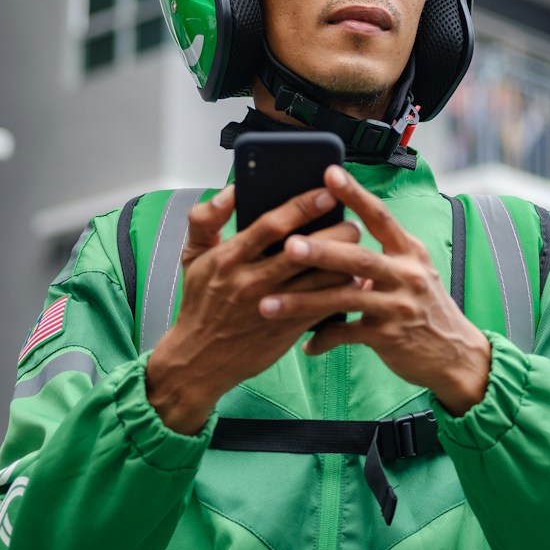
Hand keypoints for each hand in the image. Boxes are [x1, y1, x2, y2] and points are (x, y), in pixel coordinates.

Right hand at [145, 185, 360, 433]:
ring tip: (357, 248)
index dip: (303, 206)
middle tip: (352, 223)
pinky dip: (342, 290)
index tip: (327, 193)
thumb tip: (232, 191)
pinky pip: (324, 305)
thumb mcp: (192, 256)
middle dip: (336, 233)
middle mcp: (252, 280)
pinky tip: (352, 278)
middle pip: (305, 250)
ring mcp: (273, 305)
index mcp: (230, 258)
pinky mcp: (288, 326)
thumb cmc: (200, 302)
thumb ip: (206, 219)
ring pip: (321, 278)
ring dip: (345, 261)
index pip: (272, 225)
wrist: (200, 358)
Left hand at [260, 166, 492, 415]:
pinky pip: (347, 334)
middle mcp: (407, 274)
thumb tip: (337, 239)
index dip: (355, 194)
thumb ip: (381, 257)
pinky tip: (305, 346)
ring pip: (345, 298)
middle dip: (322, 251)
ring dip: (304, 302)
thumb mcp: (411, 274)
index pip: (380, 216)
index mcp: (409, 251)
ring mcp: (399, 306)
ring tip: (268, 304)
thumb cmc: (425, 308)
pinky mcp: (390, 336)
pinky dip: (322, 339)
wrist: (456, 354)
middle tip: (288, 244)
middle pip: (360, 257)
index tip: (329, 173)